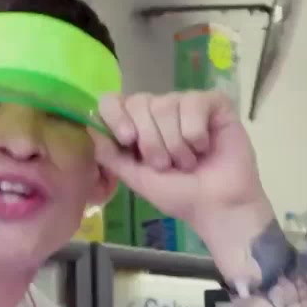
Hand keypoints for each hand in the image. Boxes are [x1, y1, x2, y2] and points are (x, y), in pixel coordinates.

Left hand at [90, 91, 275, 264]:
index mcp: (137, 124)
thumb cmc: (178, 194)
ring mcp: (186, 104)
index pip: (113, 101)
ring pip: (166, 104)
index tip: (127, 139)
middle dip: (151, 140)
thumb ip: (111, 155)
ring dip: (175, 143)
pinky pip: (194, 103)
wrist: (217, 205)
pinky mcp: (213, 103)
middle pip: (140, 102)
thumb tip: (89, 129)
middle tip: (165, 164)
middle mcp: (159, 110)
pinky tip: (204, 147)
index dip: (116, 116)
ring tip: (188, 162)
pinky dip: (195, 132)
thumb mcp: (137, 178)